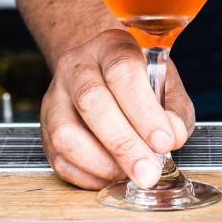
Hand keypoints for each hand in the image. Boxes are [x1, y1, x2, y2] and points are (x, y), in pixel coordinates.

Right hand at [40, 29, 193, 189]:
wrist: (104, 73)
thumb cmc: (141, 81)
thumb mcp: (168, 85)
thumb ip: (175, 110)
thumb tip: (173, 135)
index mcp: (110, 45)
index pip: (122, 70)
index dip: (144, 110)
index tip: (164, 141)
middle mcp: (76, 65)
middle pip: (91, 101)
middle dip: (123, 143)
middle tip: (149, 171)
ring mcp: (55, 96)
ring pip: (65, 133)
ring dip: (102, 163)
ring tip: (132, 173)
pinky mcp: (46, 128)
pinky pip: (60, 159)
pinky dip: (89, 175)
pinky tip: (114, 174)